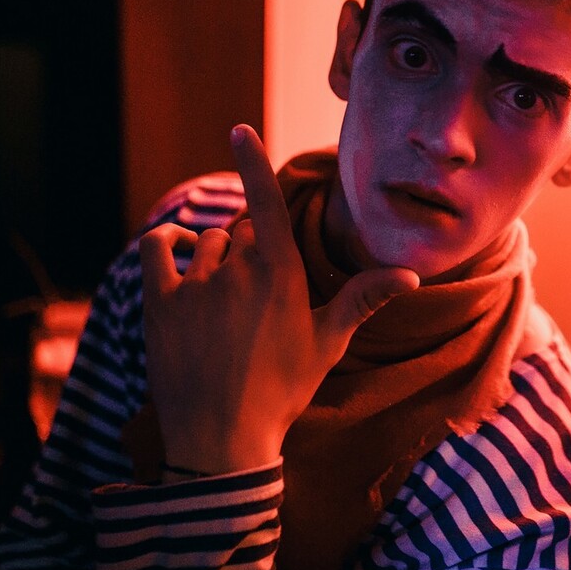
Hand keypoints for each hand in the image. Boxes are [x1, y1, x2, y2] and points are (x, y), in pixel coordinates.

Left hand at [139, 124, 418, 474]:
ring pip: (207, 244)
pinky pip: (157, 249)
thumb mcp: (328, 343)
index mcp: (282, 275)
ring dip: (214, 257)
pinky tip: (176, 255)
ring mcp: (197, 285)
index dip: (252, 162)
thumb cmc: (284, 390)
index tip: (238, 129)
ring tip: (222, 302)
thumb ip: (364, 298)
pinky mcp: (161, 302)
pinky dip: (166, 245)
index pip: (267, 203)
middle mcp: (240, 271)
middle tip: (254, 300)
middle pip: (241, 232)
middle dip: (248, 252)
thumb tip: (413, 274)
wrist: (223, 439)